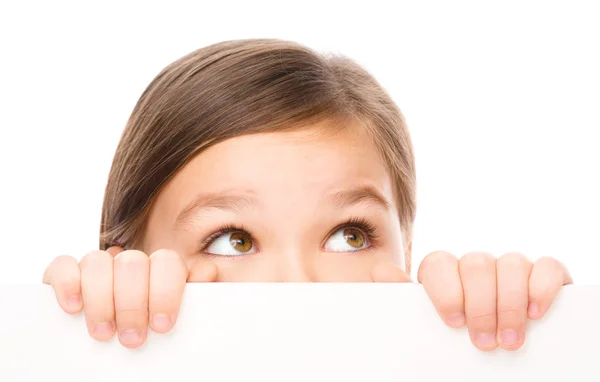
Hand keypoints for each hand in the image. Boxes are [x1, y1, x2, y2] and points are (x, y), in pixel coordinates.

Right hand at [42, 247, 216, 347]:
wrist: (115, 343)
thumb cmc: (153, 330)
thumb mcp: (176, 317)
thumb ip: (194, 295)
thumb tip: (208, 270)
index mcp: (160, 269)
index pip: (167, 262)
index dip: (164, 292)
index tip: (161, 325)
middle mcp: (130, 263)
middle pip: (132, 264)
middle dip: (132, 304)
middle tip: (132, 339)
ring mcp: (98, 266)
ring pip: (97, 261)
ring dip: (101, 300)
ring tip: (104, 333)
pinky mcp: (66, 274)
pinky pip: (63, 265)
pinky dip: (68, 283)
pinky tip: (73, 307)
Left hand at [416, 251, 571, 350]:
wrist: (495, 348)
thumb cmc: (455, 335)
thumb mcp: (427, 322)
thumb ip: (403, 299)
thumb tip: (380, 272)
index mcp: (444, 273)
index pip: (438, 262)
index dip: (446, 290)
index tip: (453, 323)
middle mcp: (476, 266)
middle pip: (476, 264)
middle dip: (481, 306)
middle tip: (483, 344)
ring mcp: (509, 267)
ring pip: (510, 262)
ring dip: (510, 304)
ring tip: (510, 340)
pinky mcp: (543, 274)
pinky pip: (545, 266)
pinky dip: (541, 287)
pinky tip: (536, 313)